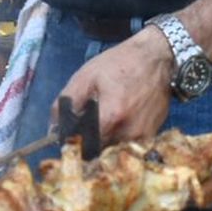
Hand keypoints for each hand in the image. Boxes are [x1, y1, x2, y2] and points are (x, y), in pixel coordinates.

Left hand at [57, 27, 174, 143]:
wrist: (158, 57)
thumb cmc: (120, 63)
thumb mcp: (87, 76)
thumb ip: (67, 102)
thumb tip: (53, 129)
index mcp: (111, 116)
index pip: (84, 147)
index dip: (74, 144)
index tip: (68, 139)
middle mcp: (129, 132)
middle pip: (100, 153)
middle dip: (88, 146)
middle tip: (83, 131)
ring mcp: (143, 136)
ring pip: (115, 152)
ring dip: (104, 144)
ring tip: (101, 125)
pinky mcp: (152, 135)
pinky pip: (129, 147)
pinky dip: (119, 140)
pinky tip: (117, 124)